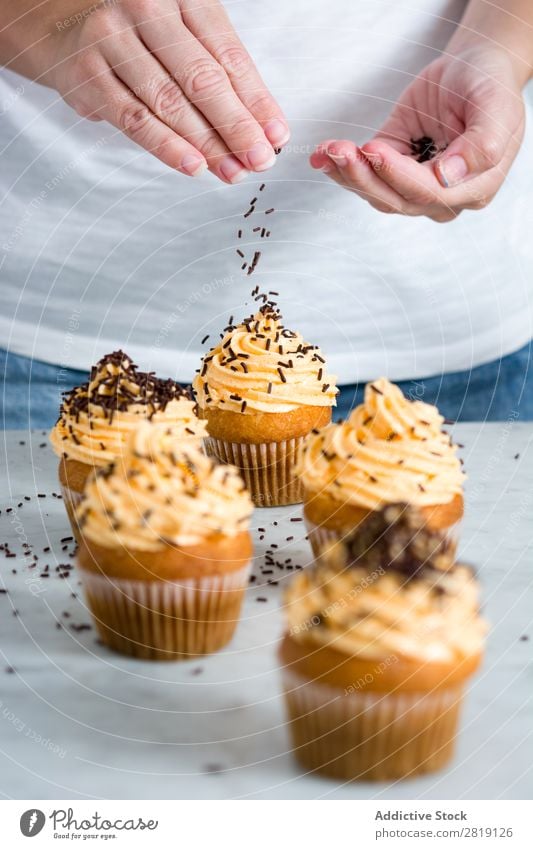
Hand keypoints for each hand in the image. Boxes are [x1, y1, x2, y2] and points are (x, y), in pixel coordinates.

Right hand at [26, 0, 289, 181]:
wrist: (72, 33)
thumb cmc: (145, 40)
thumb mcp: (188, 39)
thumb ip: (225, 77)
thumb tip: (266, 129)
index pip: (228, 55)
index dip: (256, 100)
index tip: (276, 135)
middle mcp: (146, 7)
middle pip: (202, 79)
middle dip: (236, 126)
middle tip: (260, 158)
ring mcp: (113, 39)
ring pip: (170, 103)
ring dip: (207, 144)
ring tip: (233, 170)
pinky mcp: (89, 74)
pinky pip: (135, 119)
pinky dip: (167, 146)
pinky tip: (193, 165)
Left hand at [310, 46, 524, 221]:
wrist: (472, 70)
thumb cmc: (490, 86)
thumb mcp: (497, 108)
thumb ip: (482, 145)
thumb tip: (447, 177)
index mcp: (475, 187)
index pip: (432, 192)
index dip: (400, 175)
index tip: (374, 149)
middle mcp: (444, 196)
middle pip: (398, 199)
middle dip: (365, 176)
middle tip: (340, 151)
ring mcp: (415, 186)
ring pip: (378, 194)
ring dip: (349, 174)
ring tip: (328, 150)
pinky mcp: (392, 169)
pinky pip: (366, 176)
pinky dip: (341, 167)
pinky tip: (322, 154)